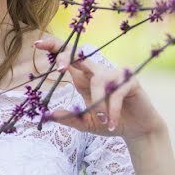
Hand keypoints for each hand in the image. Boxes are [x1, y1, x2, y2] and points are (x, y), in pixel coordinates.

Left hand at [34, 37, 165, 139]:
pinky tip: (112, 123)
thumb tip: (49, 115)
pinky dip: (112, 110)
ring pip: (98, 81)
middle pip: (79, 56)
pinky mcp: (130, 80)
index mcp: (84, 78)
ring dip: (97, 104)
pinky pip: (116, 93)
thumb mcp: (86, 123)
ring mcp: (115, 73)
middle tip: (59, 68)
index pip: (68, 59)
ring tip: (102, 121)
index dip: (54, 48)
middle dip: (66, 58)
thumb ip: (70, 118)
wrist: (136, 130)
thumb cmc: (109, 123)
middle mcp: (98, 72)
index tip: (37, 44)